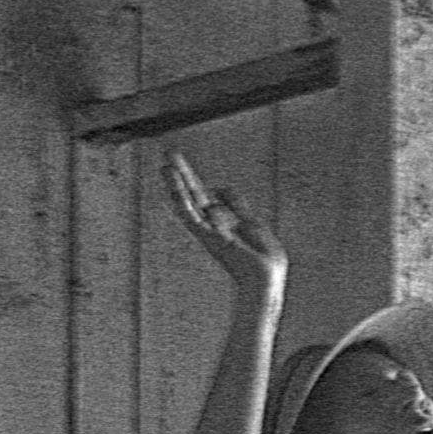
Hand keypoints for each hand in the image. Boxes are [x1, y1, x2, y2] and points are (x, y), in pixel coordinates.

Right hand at [164, 149, 287, 295]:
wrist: (266, 279)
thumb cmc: (263, 259)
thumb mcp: (252, 222)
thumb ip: (236, 205)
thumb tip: (220, 186)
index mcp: (223, 223)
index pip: (204, 195)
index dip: (192, 178)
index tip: (178, 161)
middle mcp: (211, 227)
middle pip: (194, 195)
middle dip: (181, 174)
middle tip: (168, 154)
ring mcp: (209, 233)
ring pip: (188, 204)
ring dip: (176, 184)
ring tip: (166, 164)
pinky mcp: (210, 238)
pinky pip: (193, 217)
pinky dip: (183, 202)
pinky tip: (174, 187)